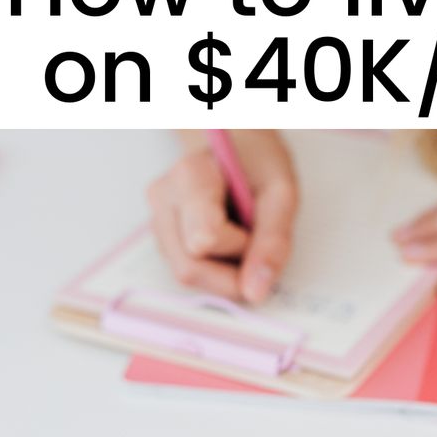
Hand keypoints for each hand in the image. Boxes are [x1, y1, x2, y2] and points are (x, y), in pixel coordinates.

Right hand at [148, 131, 297, 304]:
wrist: (237, 144)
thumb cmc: (258, 161)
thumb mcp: (281, 192)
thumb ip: (272, 242)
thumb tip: (255, 292)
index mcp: (190, 175)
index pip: (205, 239)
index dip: (240, 250)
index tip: (260, 231)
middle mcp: (163, 197)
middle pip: (190, 266)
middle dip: (232, 271)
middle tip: (256, 242)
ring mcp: (156, 217)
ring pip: (185, 273)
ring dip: (223, 271)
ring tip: (242, 237)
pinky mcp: (160, 235)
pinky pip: (185, 269)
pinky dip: (213, 267)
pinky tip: (227, 241)